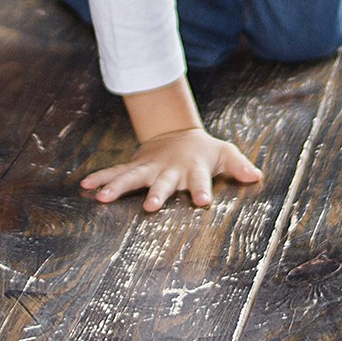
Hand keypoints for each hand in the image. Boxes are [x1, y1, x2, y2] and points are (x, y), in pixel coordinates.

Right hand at [80, 127, 263, 211]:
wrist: (178, 134)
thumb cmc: (204, 151)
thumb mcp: (224, 154)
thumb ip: (239, 166)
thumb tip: (256, 175)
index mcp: (193, 169)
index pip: (200, 181)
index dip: (202, 191)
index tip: (204, 202)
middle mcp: (169, 169)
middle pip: (163, 182)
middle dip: (156, 193)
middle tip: (150, 206)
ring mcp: (149, 167)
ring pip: (132, 176)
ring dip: (117, 186)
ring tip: (102, 198)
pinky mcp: (135, 166)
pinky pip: (115, 172)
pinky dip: (100, 178)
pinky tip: (84, 185)